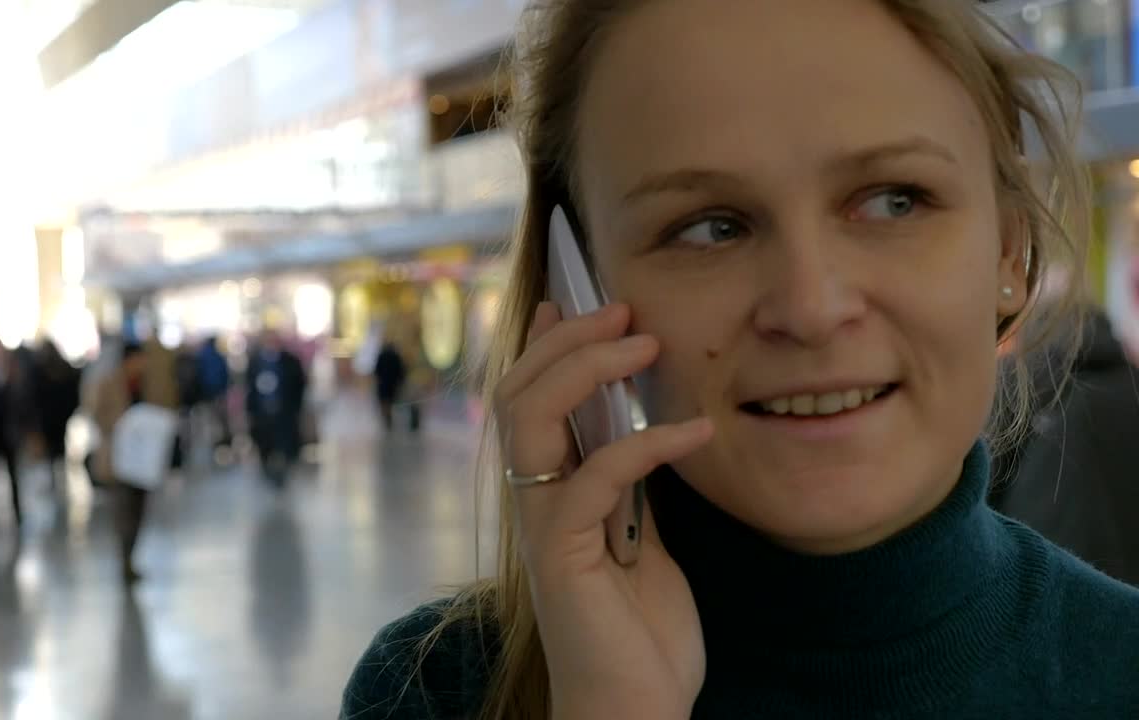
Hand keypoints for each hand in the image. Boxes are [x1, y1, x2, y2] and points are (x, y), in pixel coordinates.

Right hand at [495, 301, 712, 718]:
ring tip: (644, 344)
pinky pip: (596, 477)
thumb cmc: (640, 631)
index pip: (527, 399)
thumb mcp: (640, 538)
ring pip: (531, 417)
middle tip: (621, 310)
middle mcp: (532, 500)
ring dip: (586, 369)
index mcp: (547, 491)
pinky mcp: (563, 554)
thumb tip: (636, 423)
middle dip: (567, 341)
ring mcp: (541, 525)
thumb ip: (627, 484)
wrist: (634, 708)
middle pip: (517, 393)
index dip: (544, 345)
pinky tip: (697, 432)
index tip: (575, 300)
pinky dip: (647, 443)